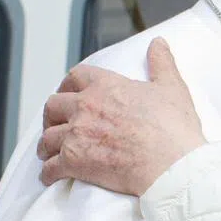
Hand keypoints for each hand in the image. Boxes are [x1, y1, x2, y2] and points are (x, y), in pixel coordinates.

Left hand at [38, 38, 206, 194]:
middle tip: (56, 123)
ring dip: (46, 146)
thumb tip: (158, 44)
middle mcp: (85, 107)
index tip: (69, 92)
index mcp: (106, 86)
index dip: (68, 85)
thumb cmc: (174, 129)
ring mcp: (77, 134)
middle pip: (52, 106)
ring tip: (49, 153)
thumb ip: (161, 63)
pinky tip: (51, 176)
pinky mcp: (74, 162)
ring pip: (47, 138)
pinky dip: (49, 173)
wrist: (172, 165)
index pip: (75, 76)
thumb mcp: (172, 88)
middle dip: (51, 116)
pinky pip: (51, 167)